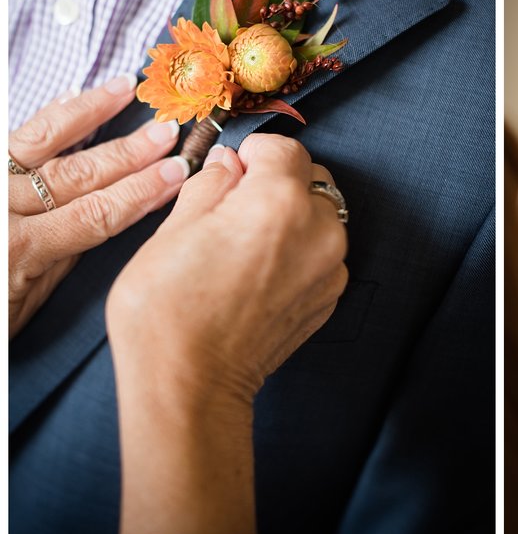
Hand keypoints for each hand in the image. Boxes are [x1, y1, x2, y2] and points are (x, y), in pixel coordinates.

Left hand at [8, 75, 188, 336]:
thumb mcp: (20, 308)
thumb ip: (59, 262)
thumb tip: (102, 221)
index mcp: (19, 250)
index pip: (97, 215)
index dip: (142, 193)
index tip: (178, 174)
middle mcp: (1, 209)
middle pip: (78, 175)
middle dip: (129, 153)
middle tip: (167, 132)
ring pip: (42, 143)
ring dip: (89, 114)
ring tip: (124, 90)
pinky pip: (11, 139)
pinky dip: (46, 118)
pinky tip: (72, 99)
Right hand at [107, 134, 348, 533]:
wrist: (190, 385)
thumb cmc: (169, 309)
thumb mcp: (174, 229)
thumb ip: (211, 184)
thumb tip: (228, 163)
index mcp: (281, 201)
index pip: (284, 148)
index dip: (253, 154)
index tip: (231, 171)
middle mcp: (320, 231)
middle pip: (312, 181)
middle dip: (278, 183)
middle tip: (235, 207)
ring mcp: (331, 268)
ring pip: (321, 219)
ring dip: (292, 218)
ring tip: (246, 246)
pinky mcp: (330, 298)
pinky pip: (323, 256)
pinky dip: (300, 252)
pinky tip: (260, 274)